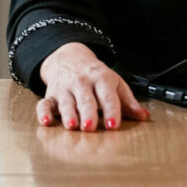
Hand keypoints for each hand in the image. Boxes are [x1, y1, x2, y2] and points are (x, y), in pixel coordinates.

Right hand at [36, 41, 150, 130]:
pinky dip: (43, 112)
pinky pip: (44, 103)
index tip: (113, 125)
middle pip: (86, 99)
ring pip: (66, 102)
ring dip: (68, 114)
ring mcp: (65, 88)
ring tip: (72, 126)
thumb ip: (128, 102)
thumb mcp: (115, 83)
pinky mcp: (50, 94)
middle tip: (90, 127)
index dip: (111, 110)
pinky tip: (46, 122)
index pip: (108, 95)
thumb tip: (143, 117)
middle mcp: (82, 83)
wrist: (70, 58)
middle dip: (88, 113)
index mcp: (102, 79)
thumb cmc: (96, 76)